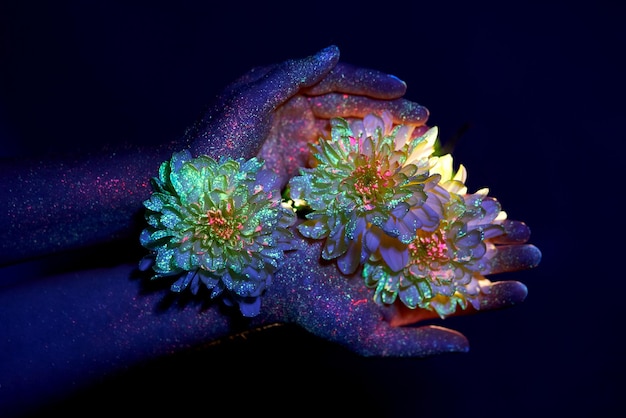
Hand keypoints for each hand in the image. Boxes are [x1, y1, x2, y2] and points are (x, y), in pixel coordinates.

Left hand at [185, 44, 428, 185]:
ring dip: (377, 136)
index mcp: (283, 85)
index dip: (370, 83)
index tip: (403, 89)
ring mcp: (296, 139)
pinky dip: (357, 163)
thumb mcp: (251, 100)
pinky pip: (333, 161)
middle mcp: (294, 108)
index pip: (335, 79)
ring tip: (412, 140)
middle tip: (422, 117)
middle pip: (347, 105)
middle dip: (385, 109)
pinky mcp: (295, 168)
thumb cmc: (215, 139)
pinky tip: (380, 167)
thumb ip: (291, 75)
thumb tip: (333, 50)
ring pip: (345, 132)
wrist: (190, 186)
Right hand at [260, 220, 540, 356]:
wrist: (279, 273)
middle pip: (460, 263)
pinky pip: (419, 205)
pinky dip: (446, 200)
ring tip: (516, 221)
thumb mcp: (368, 338)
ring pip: (448, 232)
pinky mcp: (380, 213)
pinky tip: (471, 194)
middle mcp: (407, 270)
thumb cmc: (318, 313)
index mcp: (406, 301)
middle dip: (496, 256)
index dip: (491, 296)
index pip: (457, 300)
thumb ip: (416, 344)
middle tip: (533, 248)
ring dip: (481, 227)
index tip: (523, 289)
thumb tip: (467, 345)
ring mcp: (395, 239)